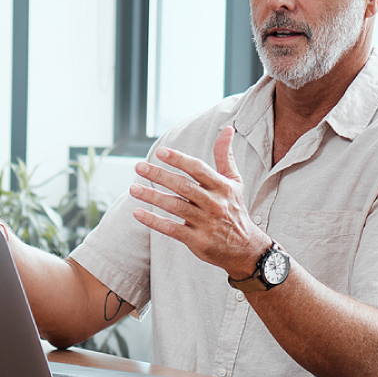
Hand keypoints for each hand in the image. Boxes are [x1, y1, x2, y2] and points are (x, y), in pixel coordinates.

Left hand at [128, 127, 268, 279]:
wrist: (244, 248)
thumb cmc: (234, 209)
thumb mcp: (234, 181)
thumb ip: (225, 156)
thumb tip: (228, 128)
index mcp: (221, 187)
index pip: (198, 169)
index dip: (179, 159)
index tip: (160, 152)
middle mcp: (213, 203)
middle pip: (183, 186)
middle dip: (159, 175)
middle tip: (138, 167)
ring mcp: (205, 222)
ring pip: (175, 206)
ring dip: (152, 197)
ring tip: (132, 189)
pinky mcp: (197, 240)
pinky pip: (172, 229)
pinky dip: (154, 221)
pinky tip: (138, 213)